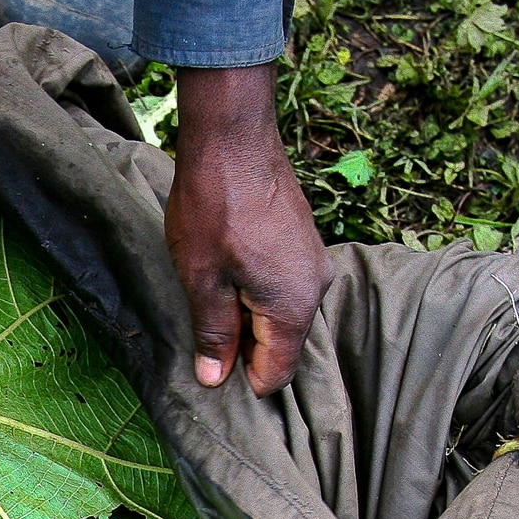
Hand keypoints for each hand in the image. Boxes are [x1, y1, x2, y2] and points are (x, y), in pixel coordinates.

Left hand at [166, 64, 329, 395]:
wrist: (234, 139)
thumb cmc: (214, 209)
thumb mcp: (202, 280)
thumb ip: (214, 333)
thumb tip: (216, 378)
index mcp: (295, 306)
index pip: (278, 373)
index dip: (243, 379)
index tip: (212, 366)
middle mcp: (316, 288)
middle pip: (283, 344)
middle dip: (246, 346)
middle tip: (205, 328)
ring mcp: (314, 262)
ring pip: (282, 313)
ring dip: (249, 315)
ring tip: (213, 293)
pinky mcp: (305, 242)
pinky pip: (284, 286)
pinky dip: (258, 291)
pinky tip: (229, 271)